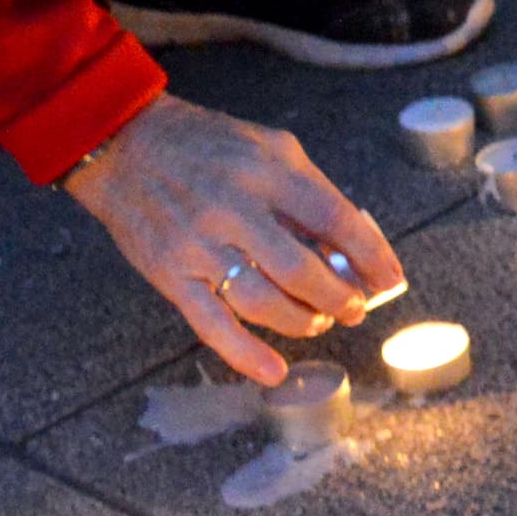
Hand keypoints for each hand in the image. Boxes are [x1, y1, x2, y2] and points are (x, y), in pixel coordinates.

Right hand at [62, 95, 402, 382]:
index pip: (334, 218)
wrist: (125, 144)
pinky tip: (274, 371)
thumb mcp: (269, 147)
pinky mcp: (169, 274)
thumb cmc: (208, 144)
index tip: (391, 278)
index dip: (370, 254)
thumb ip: (309, 191)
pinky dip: (245, 354)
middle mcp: (234, 208)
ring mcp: (199, 245)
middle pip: (301, 269)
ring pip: (262, 301)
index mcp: (268, 170)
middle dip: (338, 297)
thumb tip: (349, 243)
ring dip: (300, 321)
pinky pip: (211, 324)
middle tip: (353, 309)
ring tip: (318, 322)